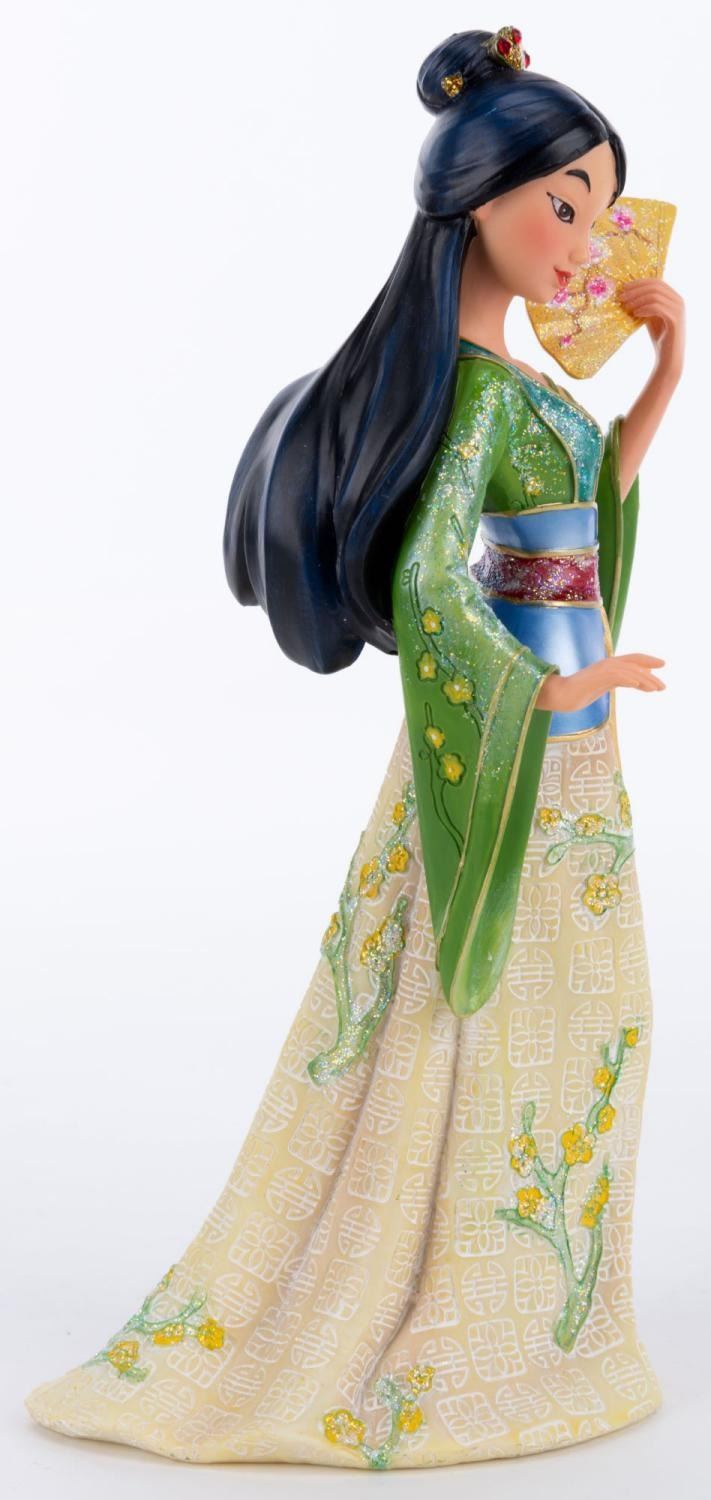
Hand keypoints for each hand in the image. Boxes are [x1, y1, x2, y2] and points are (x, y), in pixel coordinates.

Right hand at [537, 654, 665, 712]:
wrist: (559, 695)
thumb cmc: (577, 693)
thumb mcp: (602, 687)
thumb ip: (616, 681)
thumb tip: (633, 682)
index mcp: (608, 665)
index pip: (632, 659)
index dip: (647, 661)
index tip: (661, 666)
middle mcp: (607, 664)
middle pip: (634, 664)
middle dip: (651, 673)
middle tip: (663, 686)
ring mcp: (602, 669)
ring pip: (629, 671)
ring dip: (645, 680)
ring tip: (657, 689)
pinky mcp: (597, 677)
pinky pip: (617, 676)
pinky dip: (629, 679)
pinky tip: (639, 685)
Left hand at [617, 278, 684, 382]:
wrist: (669, 358)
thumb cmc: (660, 337)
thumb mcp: (651, 316)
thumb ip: (645, 304)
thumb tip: (628, 292)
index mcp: (674, 297)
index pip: (656, 281)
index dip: (638, 283)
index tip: (623, 288)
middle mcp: (679, 300)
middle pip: (655, 286)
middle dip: (635, 290)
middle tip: (621, 297)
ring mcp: (678, 309)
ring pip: (655, 295)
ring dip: (637, 299)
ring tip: (625, 306)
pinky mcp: (675, 320)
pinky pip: (657, 307)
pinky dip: (644, 308)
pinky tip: (635, 314)